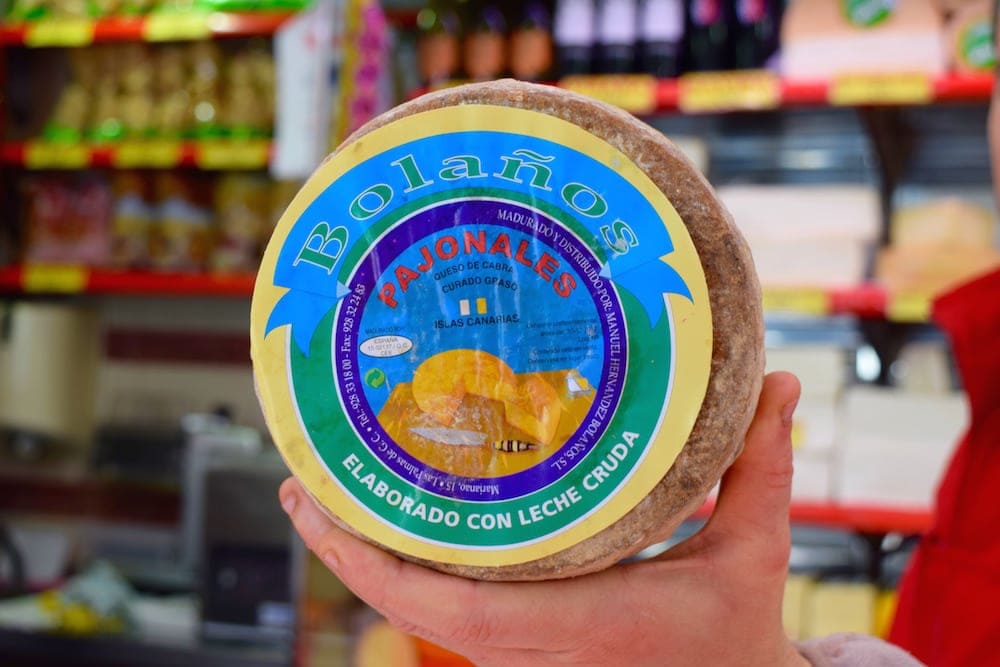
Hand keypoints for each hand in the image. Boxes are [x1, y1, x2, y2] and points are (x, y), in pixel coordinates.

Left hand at [280, 372, 805, 666]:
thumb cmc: (736, 634)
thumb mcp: (755, 551)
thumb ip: (761, 465)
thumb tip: (780, 384)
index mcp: (582, 622)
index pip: (455, 608)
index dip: (379, 563)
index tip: (327, 505)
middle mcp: (535, 650)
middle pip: (409, 611)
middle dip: (345, 550)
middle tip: (300, 482)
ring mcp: (520, 659)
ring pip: (416, 619)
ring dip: (362, 562)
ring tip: (320, 497)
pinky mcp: (520, 654)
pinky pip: (440, 620)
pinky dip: (399, 579)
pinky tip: (382, 534)